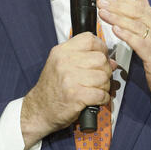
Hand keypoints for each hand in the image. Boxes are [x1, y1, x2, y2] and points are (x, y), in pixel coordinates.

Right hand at [20, 32, 116, 149]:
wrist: (38, 110)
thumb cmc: (52, 88)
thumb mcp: (61, 64)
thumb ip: (84, 58)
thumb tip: (112, 61)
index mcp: (62, 51)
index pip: (89, 39)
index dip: (101, 47)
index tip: (101, 56)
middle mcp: (65, 62)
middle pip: (100, 58)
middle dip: (105, 70)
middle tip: (100, 77)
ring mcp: (70, 78)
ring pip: (103, 76)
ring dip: (105, 86)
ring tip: (96, 89)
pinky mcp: (76, 96)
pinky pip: (101, 94)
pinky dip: (103, 98)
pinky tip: (96, 99)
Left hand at [98, 0, 150, 111]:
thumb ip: (149, 19)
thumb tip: (141, 0)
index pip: (141, 7)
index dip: (122, 2)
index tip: (108, 0)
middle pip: (137, 13)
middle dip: (117, 7)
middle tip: (102, 5)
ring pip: (136, 25)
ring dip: (117, 18)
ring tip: (104, 14)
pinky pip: (139, 43)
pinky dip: (126, 35)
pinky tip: (115, 30)